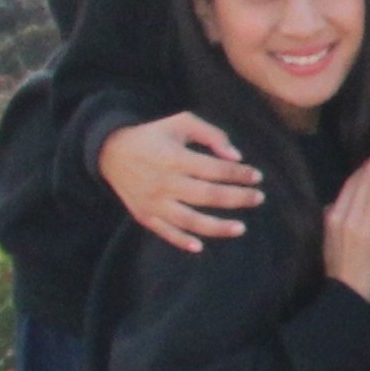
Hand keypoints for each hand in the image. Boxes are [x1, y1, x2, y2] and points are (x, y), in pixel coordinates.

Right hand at [100, 113, 261, 251]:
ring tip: (241, 228)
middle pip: (207, 195)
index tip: (256, 176)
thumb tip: (237, 157)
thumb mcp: (181, 123)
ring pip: (189, 220)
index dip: (239, 173)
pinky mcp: (143, 215)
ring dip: (217, 227)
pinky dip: (181, 241)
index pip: (214, 169)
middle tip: (258, 198)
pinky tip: (200, 247)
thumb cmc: (154, 136)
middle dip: (237, 198)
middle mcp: (163, 182)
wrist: (110, 152)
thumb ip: (212, 135)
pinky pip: (165, 232)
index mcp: (174, 157)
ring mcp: (152, 201)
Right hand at [320, 137, 369, 301]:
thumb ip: (334, 213)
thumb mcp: (326, 234)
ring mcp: (362, 225)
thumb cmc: (335, 263)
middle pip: (365, 184)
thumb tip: (340, 199)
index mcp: (334, 216)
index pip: (352, 185)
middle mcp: (348, 217)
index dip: (365, 166)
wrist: (347, 289)